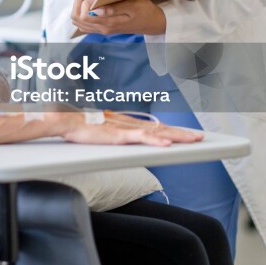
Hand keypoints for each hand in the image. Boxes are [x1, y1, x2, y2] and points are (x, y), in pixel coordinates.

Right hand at [56, 110, 203, 146]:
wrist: (65, 120)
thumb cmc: (80, 126)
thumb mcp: (101, 130)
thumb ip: (113, 133)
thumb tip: (119, 138)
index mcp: (125, 122)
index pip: (153, 126)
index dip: (171, 130)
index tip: (185, 133)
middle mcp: (128, 123)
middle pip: (160, 128)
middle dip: (182, 133)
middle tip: (200, 136)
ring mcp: (124, 128)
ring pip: (156, 132)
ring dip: (176, 136)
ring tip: (193, 140)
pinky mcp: (118, 135)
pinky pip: (140, 138)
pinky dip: (155, 140)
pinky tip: (166, 143)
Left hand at [71, 0, 165, 35]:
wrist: (153, 23)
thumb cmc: (145, 11)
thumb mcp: (133, 5)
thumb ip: (113, 8)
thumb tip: (95, 9)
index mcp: (108, 23)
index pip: (83, 15)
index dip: (84, 2)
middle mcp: (102, 29)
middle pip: (76, 18)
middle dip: (78, 3)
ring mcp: (102, 30)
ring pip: (78, 22)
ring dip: (80, 8)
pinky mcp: (103, 28)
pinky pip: (85, 24)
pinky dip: (83, 13)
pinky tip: (94, 5)